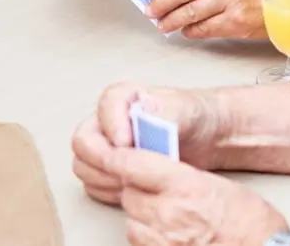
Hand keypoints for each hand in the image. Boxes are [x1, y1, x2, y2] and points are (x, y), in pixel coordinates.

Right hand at [74, 82, 229, 204]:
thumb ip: (163, 113)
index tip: (128, 143)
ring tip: (132, 183)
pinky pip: (92, 184)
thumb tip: (143, 120)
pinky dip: (107, 191)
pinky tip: (131, 191)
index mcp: (122, 98)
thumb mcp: (184, 109)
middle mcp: (107, 121)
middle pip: (83, 141)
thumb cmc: (194, 116)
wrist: (206, 136)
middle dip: (103, 160)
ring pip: (83, 165)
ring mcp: (105, 146)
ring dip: (103, 179)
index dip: (113, 127)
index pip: (104, 107)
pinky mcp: (109, 169)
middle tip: (127, 171)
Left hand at [106, 147, 289, 245]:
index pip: (133, 164)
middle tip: (155, 190)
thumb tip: (161, 174)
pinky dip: (145, 236)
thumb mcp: (219, 186)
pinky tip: (164, 234)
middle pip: (129, 193)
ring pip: (130, 219)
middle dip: (137, 189)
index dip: (119, 157)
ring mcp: (164, 238)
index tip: (112, 154)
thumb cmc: (252, 224)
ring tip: (164, 214)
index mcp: (184, 186)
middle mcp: (169, 212)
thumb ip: (184, 178)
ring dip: (140, 214)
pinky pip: (138, 241)